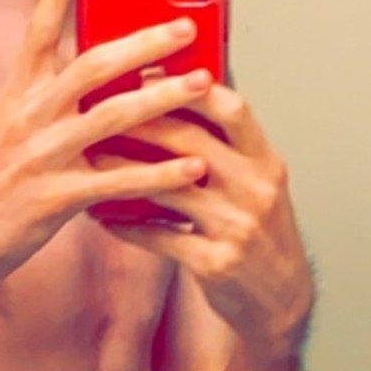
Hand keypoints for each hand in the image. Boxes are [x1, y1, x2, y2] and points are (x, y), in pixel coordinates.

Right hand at [0, 0, 216, 297]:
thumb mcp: (1, 134)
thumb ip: (37, 103)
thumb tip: (75, 80)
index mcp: (14, 98)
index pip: (37, 32)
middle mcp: (28, 119)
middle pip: (92, 65)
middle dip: (144, 43)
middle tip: (185, 28)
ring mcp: (41, 157)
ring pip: (112, 117)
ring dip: (163, 99)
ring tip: (203, 86)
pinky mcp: (54, 199)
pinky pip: (117, 182)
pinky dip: (158, 175)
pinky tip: (192, 169)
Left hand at [91, 83, 314, 346]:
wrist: (279, 299)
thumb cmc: (259, 233)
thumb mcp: (257, 183)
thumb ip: (227, 146)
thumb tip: (183, 97)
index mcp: (266, 162)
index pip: (232, 108)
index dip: (190, 87)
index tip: (149, 71)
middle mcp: (256, 190)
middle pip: (192, 142)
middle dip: (141, 121)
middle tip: (100, 107)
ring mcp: (237, 228)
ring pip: (170, 189)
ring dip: (125, 171)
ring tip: (91, 158)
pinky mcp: (216, 264)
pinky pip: (161, 238)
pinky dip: (128, 226)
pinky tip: (101, 215)